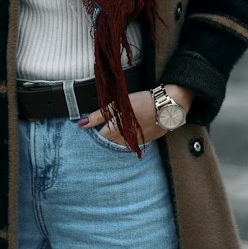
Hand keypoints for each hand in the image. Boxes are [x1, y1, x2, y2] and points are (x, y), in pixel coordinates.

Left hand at [76, 84, 193, 146]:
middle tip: (94, 141)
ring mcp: (136, 142)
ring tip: (108, 140)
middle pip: (108, 145)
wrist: (167, 106)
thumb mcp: (118, 105)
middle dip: (101, 142)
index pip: (98, 139)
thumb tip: (80, 124)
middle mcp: (124, 140)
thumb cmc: (142, 102)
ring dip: (114, 143)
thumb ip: (98, 115)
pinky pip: (132, 145)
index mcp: (115, 131)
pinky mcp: (146, 140)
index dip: (91, 137)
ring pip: (120, 146)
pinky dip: (126, 142)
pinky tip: (124, 139)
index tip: (85, 136)